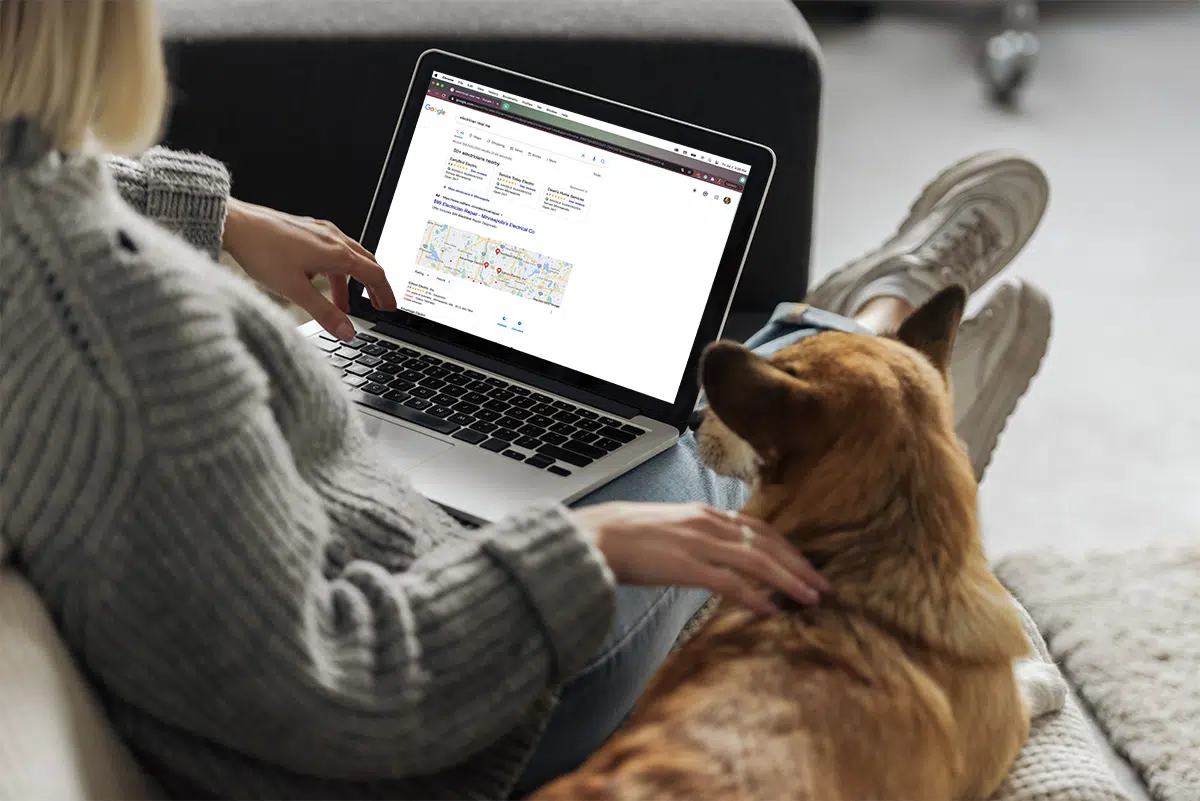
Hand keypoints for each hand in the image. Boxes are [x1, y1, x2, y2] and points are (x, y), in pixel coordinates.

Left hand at [222, 198, 396, 340]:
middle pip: (367, 262)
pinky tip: (320, 281)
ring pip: (349, 256)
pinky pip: (332, 250)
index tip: (389, 308)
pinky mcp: (307, 229)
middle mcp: (333, 238)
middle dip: (374, 286)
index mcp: (336, 253)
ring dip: (352, 281)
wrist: (235, 223)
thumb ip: (324, 313)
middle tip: (377, 305)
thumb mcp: (295, 290)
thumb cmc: (262, 252)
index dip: (385, 294)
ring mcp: (320, 231)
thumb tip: (347, 332)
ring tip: (344, 304)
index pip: (374, 274)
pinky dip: (336, 270)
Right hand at [573, 502, 829, 615]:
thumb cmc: (624, 536)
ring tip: (809, 598)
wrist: (595, 536)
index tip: (805, 565)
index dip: (786, 547)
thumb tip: (713, 558)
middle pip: (766, 543)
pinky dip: (755, 596)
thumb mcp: (669, 528)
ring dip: (788, 580)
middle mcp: (706, 523)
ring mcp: (698, 543)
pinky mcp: (686, 565)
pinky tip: (770, 611)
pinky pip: (730, 582)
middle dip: (798, 565)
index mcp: (703, 513)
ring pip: (756, 560)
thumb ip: (694, 537)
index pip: (758, 528)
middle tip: (822, 585)